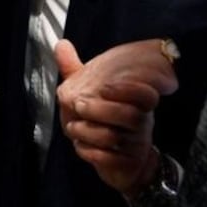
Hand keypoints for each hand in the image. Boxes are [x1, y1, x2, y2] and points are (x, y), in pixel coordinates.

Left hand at [55, 39, 170, 195]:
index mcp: (135, 102)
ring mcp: (134, 143)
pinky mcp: (125, 163)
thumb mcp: (92, 91)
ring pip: (115, 137)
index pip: (145, 94)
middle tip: (79, 105)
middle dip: (100, 109)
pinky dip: (91, 152)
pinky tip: (79, 146)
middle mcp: (139, 122)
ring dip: (89, 132)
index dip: (127, 89)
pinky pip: (110, 159)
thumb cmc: (106, 118)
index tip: (103, 87)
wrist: (124, 161)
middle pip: (129, 115)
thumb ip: (76, 70)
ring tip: (73, 127)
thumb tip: (61, 44)